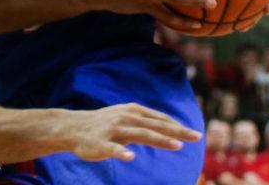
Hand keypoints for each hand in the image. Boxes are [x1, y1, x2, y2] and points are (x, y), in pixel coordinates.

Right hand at [69, 103, 201, 161]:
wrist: (72, 127)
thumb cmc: (104, 123)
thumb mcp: (126, 116)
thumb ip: (146, 121)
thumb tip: (172, 128)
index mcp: (132, 111)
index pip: (160, 119)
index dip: (178, 126)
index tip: (196, 134)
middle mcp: (125, 118)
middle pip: (155, 126)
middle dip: (177, 131)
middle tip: (196, 137)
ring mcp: (113, 130)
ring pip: (139, 135)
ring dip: (159, 139)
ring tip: (176, 145)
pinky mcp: (101, 143)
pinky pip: (113, 148)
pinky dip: (122, 152)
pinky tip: (131, 157)